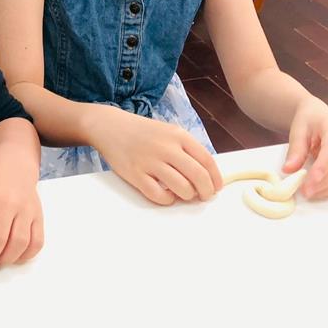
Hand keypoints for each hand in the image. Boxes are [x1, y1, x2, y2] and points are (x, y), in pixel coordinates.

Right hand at [93, 108, 221, 204]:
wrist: (111, 127)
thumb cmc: (143, 133)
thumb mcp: (168, 132)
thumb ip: (186, 149)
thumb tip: (205, 174)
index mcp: (178, 135)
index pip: (207, 161)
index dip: (215, 178)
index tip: (216, 187)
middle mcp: (166, 147)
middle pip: (198, 176)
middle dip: (206, 191)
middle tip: (204, 196)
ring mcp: (150, 161)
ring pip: (182, 188)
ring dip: (188, 196)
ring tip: (184, 194)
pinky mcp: (135, 174)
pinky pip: (159, 195)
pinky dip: (168, 200)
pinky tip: (167, 195)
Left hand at [283, 97, 327, 199]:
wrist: (318, 116)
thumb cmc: (308, 121)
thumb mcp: (297, 130)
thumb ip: (295, 150)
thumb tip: (289, 170)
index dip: (323, 167)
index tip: (311, 181)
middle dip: (323, 182)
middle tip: (305, 192)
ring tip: (310, 193)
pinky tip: (319, 191)